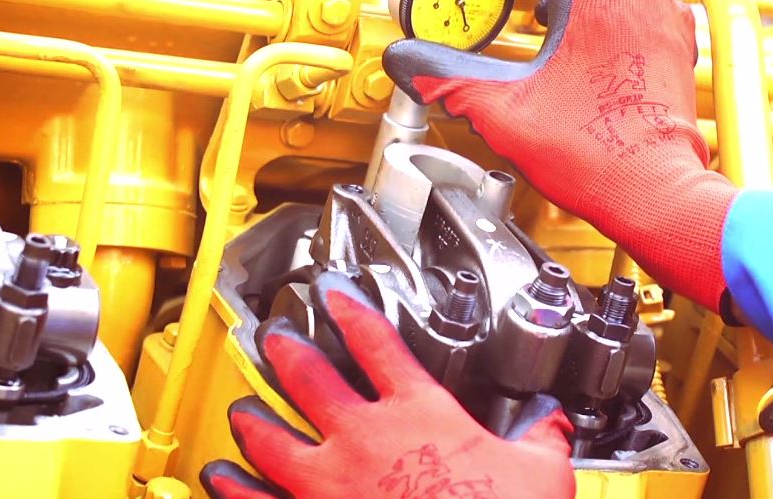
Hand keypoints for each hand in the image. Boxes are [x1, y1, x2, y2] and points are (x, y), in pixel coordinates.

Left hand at [201, 272, 575, 498]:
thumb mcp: (541, 473)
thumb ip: (540, 439)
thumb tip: (551, 425)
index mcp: (419, 413)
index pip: (377, 341)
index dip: (352, 309)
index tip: (335, 292)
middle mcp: (364, 439)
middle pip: (312, 378)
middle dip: (289, 351)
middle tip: (276, 337)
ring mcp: (330, 483)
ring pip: (273, 439)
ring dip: (253, 423)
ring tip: (240, 414)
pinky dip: (237, 489)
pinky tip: (221, 480)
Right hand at [383, 0, 737, 311]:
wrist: (654, 192)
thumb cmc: (596, 156)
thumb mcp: (504, 114)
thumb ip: (450, 79)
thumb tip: (410, 62)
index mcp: (597, 1)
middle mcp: (640, 1)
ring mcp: (666, 25)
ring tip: (566, 0)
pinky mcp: (677, 52)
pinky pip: (659, 2)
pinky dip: (627, 2)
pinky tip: (598, 37)